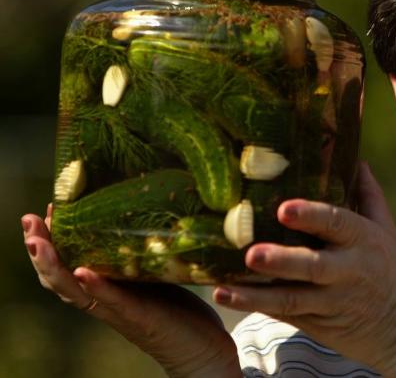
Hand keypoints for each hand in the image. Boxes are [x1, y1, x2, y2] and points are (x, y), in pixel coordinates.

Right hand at [22, 204, 239, 377]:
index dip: (51, 242)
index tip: (45, 211)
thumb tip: (138, 220)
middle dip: (40, 249)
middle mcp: (104, 302)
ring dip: (54, 266)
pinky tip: (82, 272)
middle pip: (60, 278)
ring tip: (38, 243)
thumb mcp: (152, 278)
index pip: (67, 265)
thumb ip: (138, 259)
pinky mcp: (140, 318)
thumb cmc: (177, 312)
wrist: (201, 350)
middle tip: (28, 221)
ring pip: (75, 291)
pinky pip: (113, 302)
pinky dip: (95, 286)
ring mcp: (119, 312)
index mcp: (105, 290)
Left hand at [213, 162, 395, 375]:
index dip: (311, 216)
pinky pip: (287, 315)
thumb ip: (369, 198)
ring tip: (224, 286)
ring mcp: (334, 303)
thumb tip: (357, 160)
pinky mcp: (322, 326)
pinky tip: (228, 297)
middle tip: (251, 253)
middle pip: (312, 266)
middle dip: (281, 260)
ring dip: (256, 293)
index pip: (338, 224)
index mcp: (365, 241)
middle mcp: (349, 271)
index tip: (284, 209)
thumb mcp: (390, 234)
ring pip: (292, 298)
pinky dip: (258, 307)